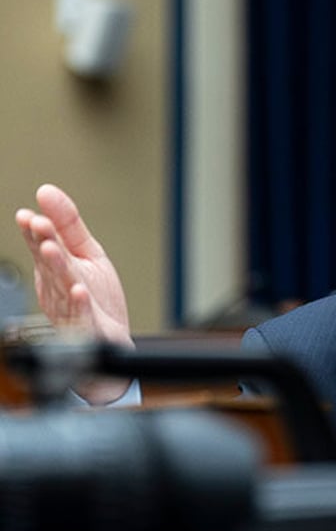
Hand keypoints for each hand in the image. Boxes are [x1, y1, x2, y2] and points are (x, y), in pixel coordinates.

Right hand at [16, 184, 133, 403]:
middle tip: (39, 225)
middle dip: (44, 243)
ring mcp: (70, 309)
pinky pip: (81, 317)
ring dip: (57, 268)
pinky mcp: (86, 329)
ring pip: (62, 287)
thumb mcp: (87, 254)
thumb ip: (68, 225)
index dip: (36, 231)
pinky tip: (80, 291)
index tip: (29, 215)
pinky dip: (80, 305)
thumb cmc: (97, 298)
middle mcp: (58, 288)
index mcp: (56, 269)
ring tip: (53, 249)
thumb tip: (47, 191)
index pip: (42, 246)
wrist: (110, 340)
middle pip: (50, 264)